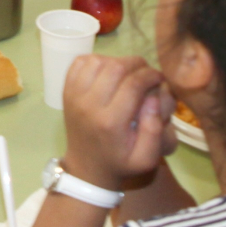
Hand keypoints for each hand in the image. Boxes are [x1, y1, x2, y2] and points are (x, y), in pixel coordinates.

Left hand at [62, 54, 176, 190]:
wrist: (86, 165)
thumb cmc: (120, 162)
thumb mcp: (146, 159)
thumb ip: (155, 131)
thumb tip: (153, 99)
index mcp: (110, 122)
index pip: (133, 83)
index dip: (151, 75)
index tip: (159, 79)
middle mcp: (88, 106)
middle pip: (116, 67)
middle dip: (137, 64)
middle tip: (146, 74)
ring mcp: (74, 96)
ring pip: (98, 61)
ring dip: (117, 61)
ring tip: (128, 74)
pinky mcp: (66, 91)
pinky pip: (80, 63)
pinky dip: (97, 60)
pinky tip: (108, 73)